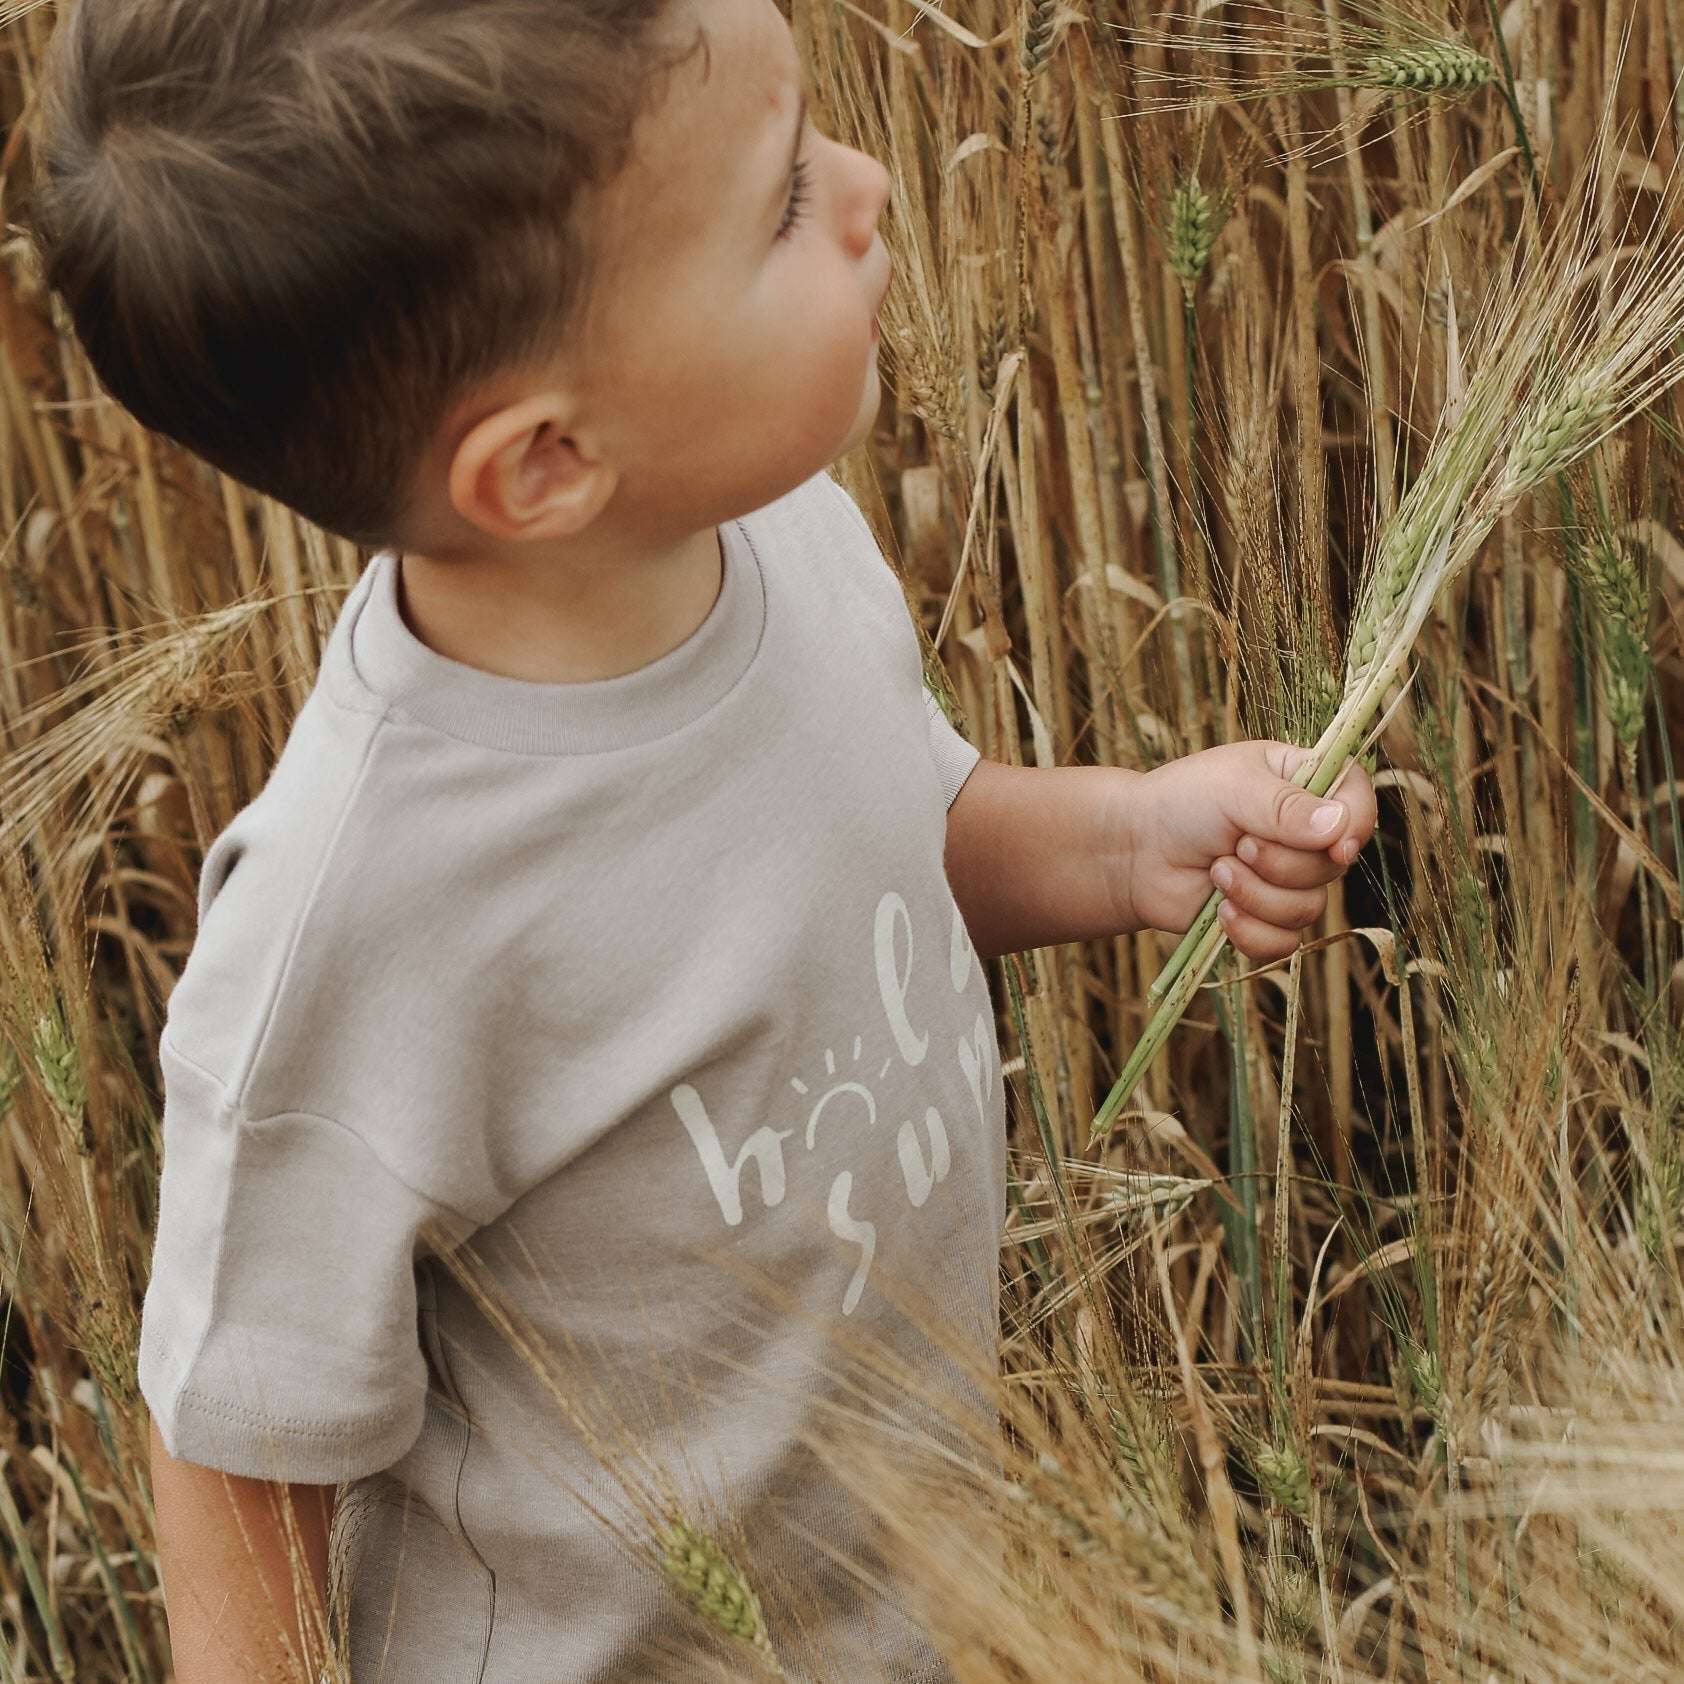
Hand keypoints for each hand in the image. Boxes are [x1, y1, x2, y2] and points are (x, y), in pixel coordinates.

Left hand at [1107, 741, 1378, 961]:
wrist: (1133, 852)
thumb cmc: (1180, 803)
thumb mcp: (1232, 789)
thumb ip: (1285, 807)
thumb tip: (1339, 829)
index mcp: (1303, 783)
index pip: (1357, 798)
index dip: (1357, 824)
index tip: (1336, 846)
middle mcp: (1304, 833)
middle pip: (1332, 865)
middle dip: (1280, 863)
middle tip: (1237, 845)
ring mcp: (1287, 879)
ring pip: (1309, 908)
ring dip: (1257, 894)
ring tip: (1217, 871)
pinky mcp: (1266, 918)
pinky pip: (1284, 942)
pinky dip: (1251, 931)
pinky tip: (1221, 911)